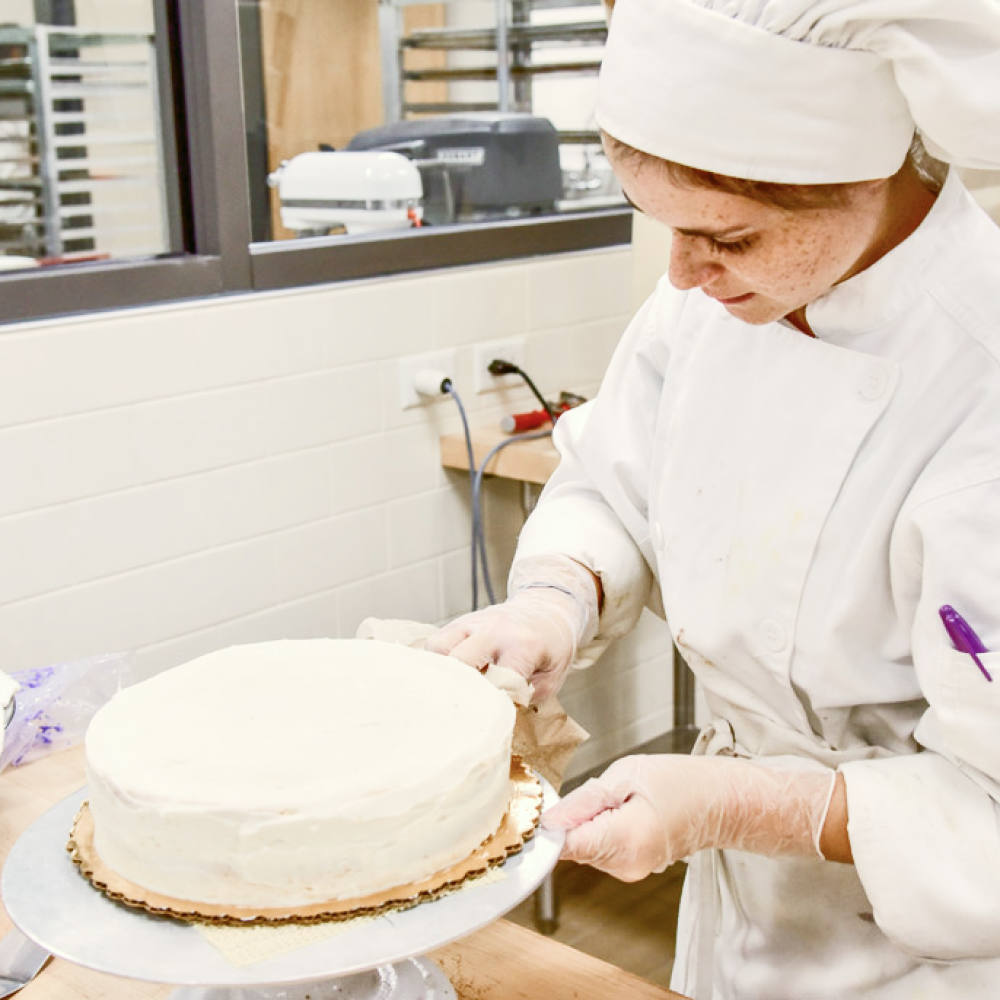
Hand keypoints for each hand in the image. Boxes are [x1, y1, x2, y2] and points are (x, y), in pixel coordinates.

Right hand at [425, 555, 599, 702]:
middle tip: (462, 709)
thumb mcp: (553, 676)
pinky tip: (449, 674)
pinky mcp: (460, 621)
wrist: (546, 609)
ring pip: (439, 648)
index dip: (491, 704)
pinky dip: (437, 661)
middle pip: (460, 662)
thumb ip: (527, 696)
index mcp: (523, 645)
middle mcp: (495, 630)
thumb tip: (498, 713)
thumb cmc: (551, 646)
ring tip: (452, 689)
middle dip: (459, 689)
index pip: (499, 680)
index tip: (488, 719)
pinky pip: (436, 641)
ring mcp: (474, 622)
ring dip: (441, 672)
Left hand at [541, 754, 835, 880]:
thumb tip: (549, 820)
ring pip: (586, 845)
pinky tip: (624, 810)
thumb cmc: (681, 781)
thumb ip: (585, 801)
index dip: (549, 828)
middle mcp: (625, 865)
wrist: (721, 800)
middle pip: (574, 844)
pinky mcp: (632, 867)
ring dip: (590, 821)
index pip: (566, 846)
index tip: (543, 810)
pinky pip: (601, 847)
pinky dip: (602, 828)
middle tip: (603, 792)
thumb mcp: (627, 775)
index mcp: (624, 841)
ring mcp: (630, 870)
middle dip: (576, 817)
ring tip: (619, 798)